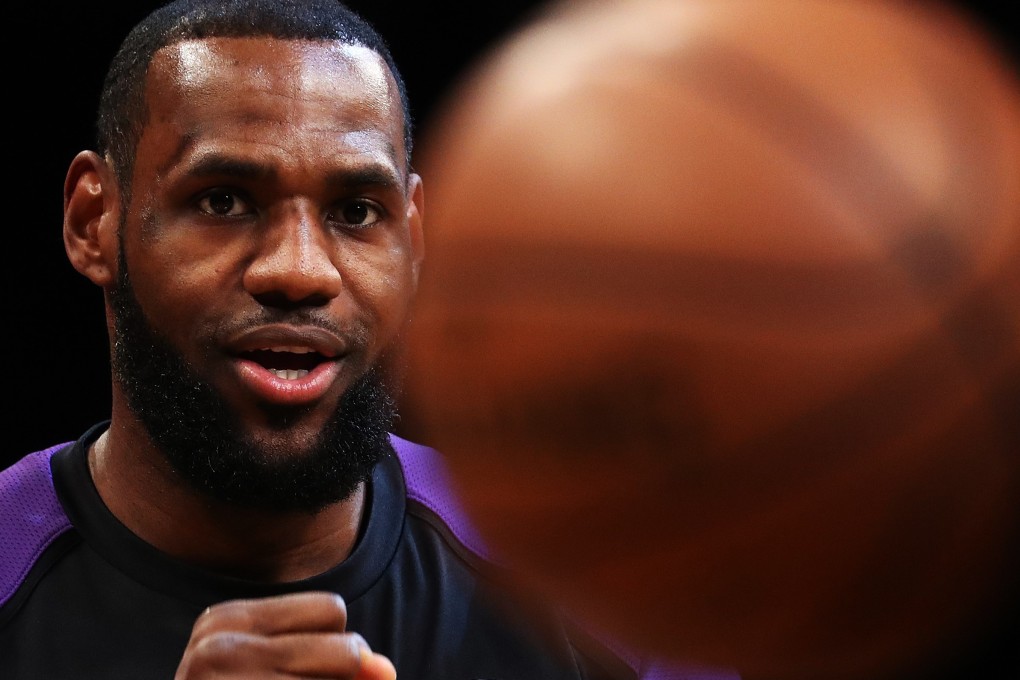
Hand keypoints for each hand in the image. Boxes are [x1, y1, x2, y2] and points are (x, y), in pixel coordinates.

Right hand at [174, 592, 395, 678]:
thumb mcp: (279, 671)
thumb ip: (339, 665)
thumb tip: (387, 671)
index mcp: (225, 619)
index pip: (332, 610)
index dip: (332, 648)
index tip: (293, 672)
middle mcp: (219, 648)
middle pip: (346, 647)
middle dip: (342, 678)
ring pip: (343, 677)